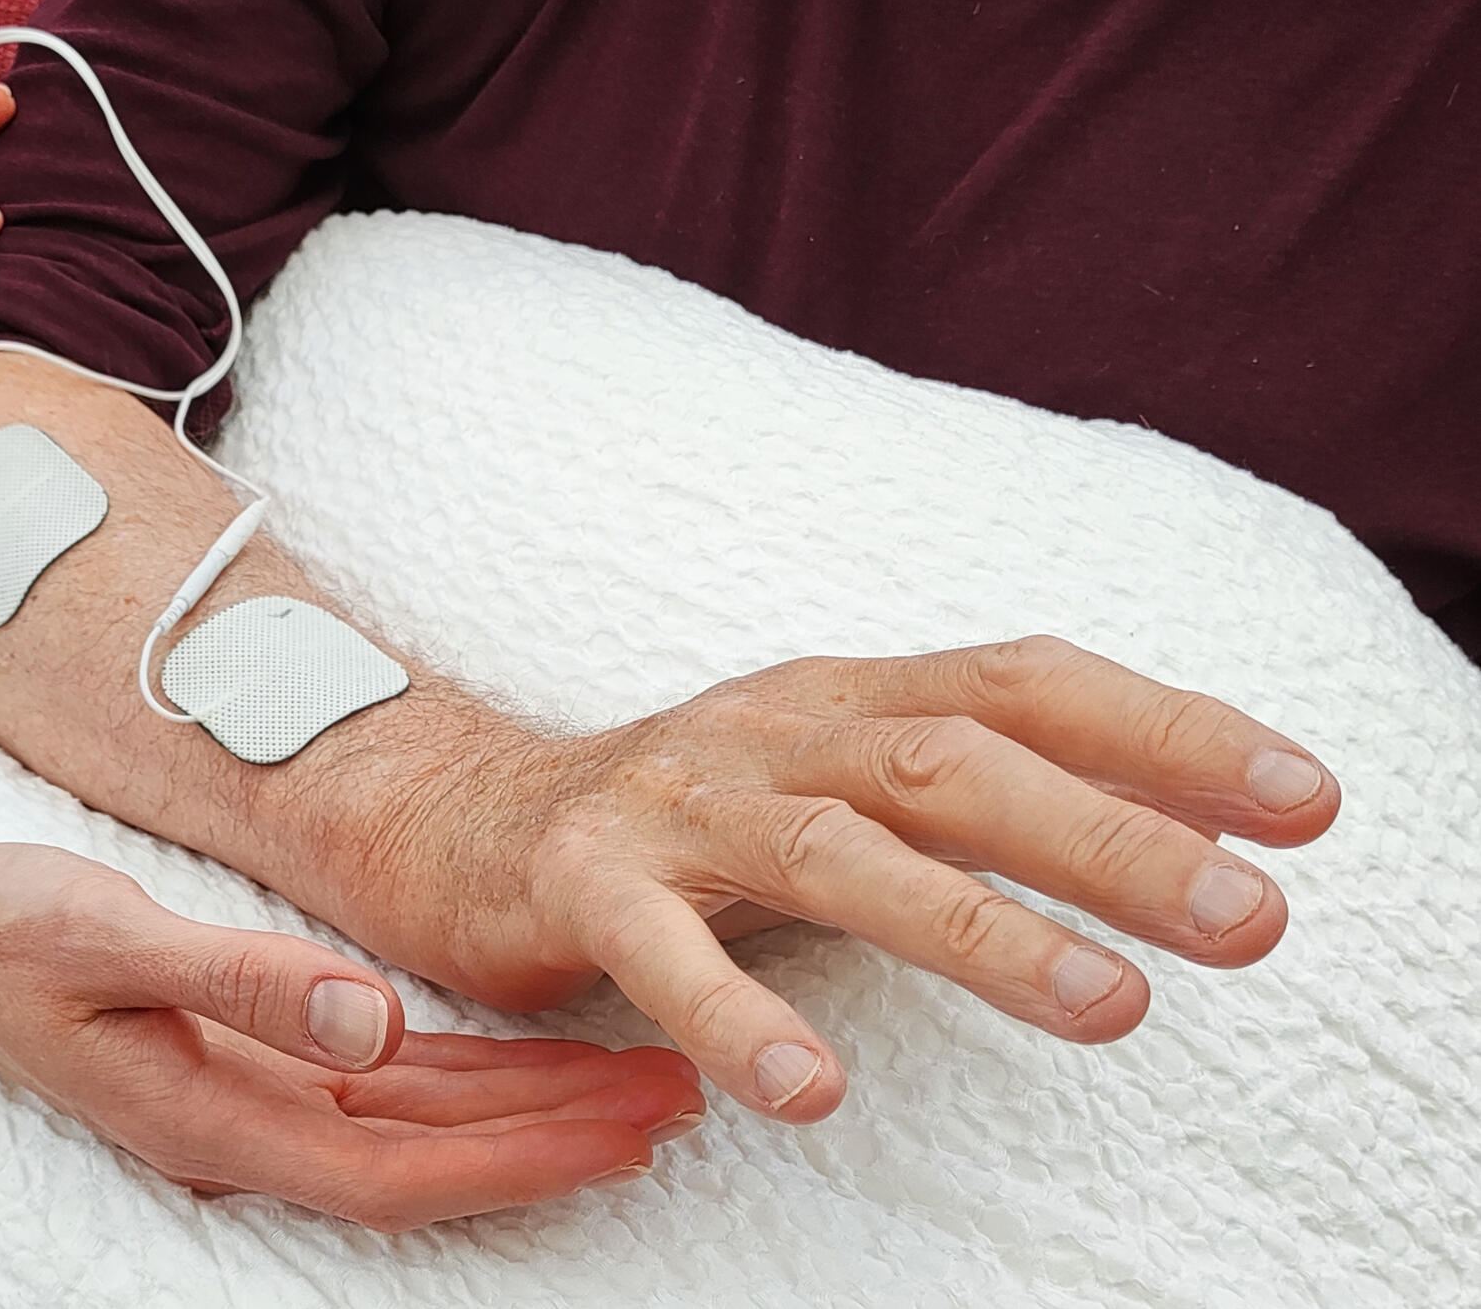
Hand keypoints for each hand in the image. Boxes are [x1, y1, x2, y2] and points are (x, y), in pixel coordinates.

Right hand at [0, 841, 702, 1230]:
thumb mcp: (108, 937)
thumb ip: (242, 980)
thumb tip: (374, 1021)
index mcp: (211, 1116)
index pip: (399, 1168)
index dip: (520, 1160)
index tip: (626, 1134)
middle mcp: (242, 1125)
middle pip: (432, 1159)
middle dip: (557, 1139)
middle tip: (676, 1103)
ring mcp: (245, 1097)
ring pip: (417, 1122)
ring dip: (526, 1108)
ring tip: (634, 1083)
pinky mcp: (246, 1056)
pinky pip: (378, 1081)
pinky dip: (462, 1075)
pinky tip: (523, 1059)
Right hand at [334, 636, 1339, 1124]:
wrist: (467, 814)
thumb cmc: (694, 814)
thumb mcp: (843, 781)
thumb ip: (978, 797)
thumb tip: (1175, 831)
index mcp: (848, 696)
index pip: (1023, 683)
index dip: (1164, 730)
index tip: (1306, 800)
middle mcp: (776, 730)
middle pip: (954, 762)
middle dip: (1111, 835)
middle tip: (1252, 918)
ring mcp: (679, 802)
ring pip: (837, 850)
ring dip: (979, 926)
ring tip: (1109, 1009)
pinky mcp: (584, 881)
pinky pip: (663, 951)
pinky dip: (737, 1015)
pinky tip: (810, 1091)